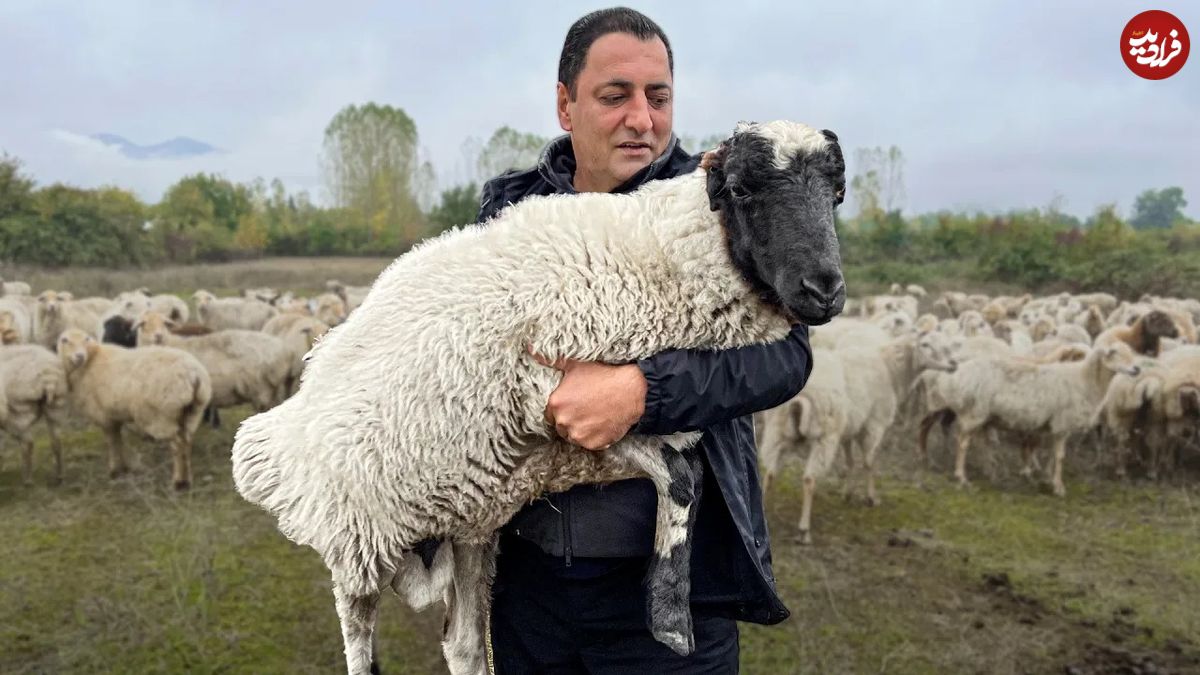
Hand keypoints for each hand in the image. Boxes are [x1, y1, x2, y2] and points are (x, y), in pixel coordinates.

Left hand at [529, 345, 646, 450]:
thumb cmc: (604, 374)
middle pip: (561, 426)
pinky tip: (603, 423)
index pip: (550, 414)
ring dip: (582, 429)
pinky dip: (595, 437)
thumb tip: (529, 348)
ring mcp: (580, 435)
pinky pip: (590, 444)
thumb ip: (551, 360)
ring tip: (595, 415)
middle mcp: (564, 421)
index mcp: (556, 403)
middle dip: (571, 419)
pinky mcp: (594, 444)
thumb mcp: (575, 364)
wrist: (632, 389)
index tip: (574, 403)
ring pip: (575, 436)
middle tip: (587, 408)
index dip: (562, 408)